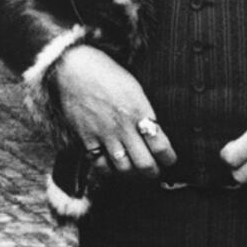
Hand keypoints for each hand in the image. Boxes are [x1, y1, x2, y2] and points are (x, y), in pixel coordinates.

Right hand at [54, 45, 176, 178]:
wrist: (76, 69)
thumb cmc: (110, 75)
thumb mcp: (135, 89)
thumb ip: (145, 112)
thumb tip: (157, 131)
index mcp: (139, 111)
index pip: (161, 145)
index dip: (169, 158)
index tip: (171, 161)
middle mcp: (123, 126)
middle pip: (144, 163)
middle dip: (154, 173)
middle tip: (157, 173)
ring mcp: (104, 135)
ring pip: (124, 169)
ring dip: (134, 176)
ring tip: (139, 175)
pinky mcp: (86, 139)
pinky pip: (100, 165)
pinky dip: (110, 172)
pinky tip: (115, 170)